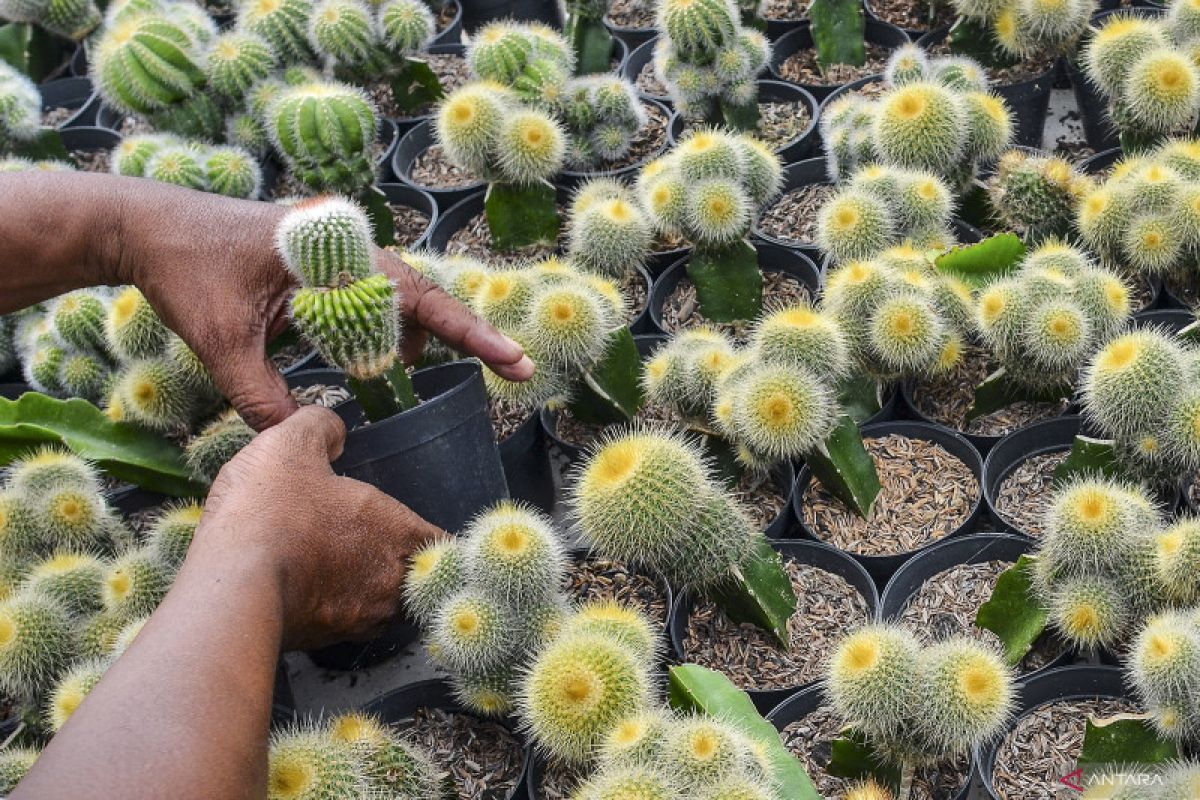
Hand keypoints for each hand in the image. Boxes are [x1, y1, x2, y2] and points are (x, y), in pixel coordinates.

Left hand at [105, 178, 533, 429]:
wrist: (145, 226)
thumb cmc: (185, 271)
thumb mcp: (222, 342)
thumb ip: (261, 396)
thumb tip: (301, 441)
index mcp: (333, 254)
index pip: (418, 298)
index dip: (471, 334)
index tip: (515, 361)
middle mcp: (344, 246)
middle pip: (416, 301)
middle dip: (445, 340)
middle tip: (492, 371)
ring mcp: (334, 252)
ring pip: (390, 303)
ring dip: (394, 342)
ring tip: (381, 379)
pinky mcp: (320, 263)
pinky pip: (363, 300)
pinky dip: (367, 331)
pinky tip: (352, 359)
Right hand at [186, 405, 441, 648]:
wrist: (231, 589)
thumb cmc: (271, 514)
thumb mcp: (292, 445)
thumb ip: (320, 428)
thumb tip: (332, 430)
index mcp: (399, 531)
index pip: (441, 540)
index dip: (428, 533)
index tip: (412, 527)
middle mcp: (392, 581)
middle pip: (413, 574)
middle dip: (396, 559)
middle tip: (369, 543)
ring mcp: (361, 619)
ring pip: (379, 603)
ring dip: (364, 587)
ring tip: (333, 566)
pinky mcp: (325, 643)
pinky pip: (341, 624)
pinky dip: (330, 607)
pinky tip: (303, 588)